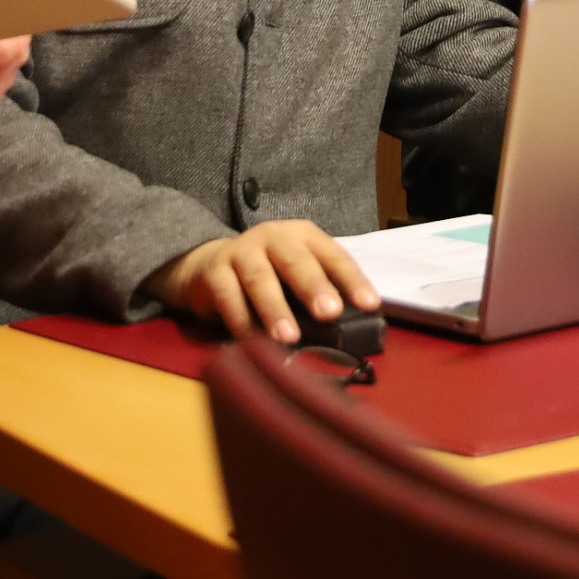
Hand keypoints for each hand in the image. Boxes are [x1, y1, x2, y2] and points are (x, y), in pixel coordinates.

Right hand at [145, 220, 379, 343]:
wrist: (207, 264)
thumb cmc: (267, 273)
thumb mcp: (295, 275)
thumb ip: (318, 293)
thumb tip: (351, 330)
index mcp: (303, 236)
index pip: (332, 255)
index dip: (352, 279)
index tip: (370, 305)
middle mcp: (273, 237)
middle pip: (295, 260)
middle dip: (313, 286)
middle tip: (330, 312)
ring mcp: (242, 251)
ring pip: (260, 278)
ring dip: (275, 308)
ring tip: (289, 336)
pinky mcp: (214, 271)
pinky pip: (228, 297)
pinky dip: (241, 321)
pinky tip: (252, 342)